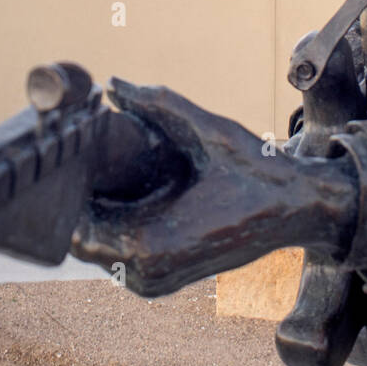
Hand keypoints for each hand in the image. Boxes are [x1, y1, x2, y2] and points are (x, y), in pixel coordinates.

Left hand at [70, 78, 358, 296]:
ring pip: (99, 246)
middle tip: (88, 153)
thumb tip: (112, 83)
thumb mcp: (207, 130)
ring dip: (99, 209)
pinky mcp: (162, 279)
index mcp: (152, 247)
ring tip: (108, 166)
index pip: (76, 230)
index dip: (68, 191)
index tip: (71, 155)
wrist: (298, 207)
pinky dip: (117, 222)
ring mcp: (154, 282)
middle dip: (82, 197)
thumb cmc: (257, 172)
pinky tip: (131, 187)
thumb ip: (157, 103)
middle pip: (83, 237)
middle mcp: (148, 274)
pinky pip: (119, 253)